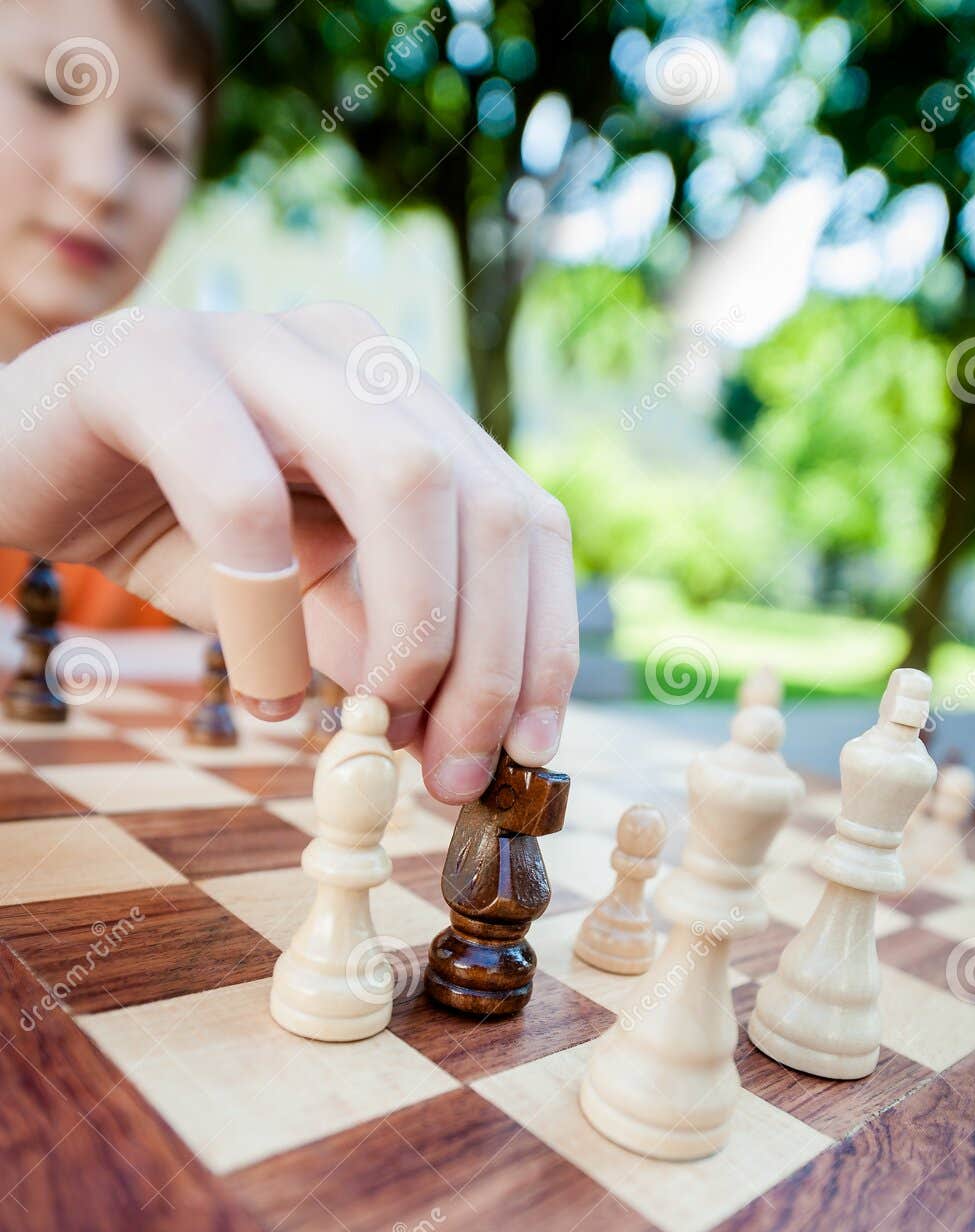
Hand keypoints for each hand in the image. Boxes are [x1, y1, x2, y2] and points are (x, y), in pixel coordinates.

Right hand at [0, 304, 578, 802]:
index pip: (524, 516)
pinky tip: (262, 697)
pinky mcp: (149, 364)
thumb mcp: (295, 605)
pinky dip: (269, 619)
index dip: (544, 641)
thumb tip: (460, 729)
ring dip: (409, 631)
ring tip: (370, 726)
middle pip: (486, 504)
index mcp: (400, 402)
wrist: (3, 468)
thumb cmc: (161, 528)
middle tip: (446, 770)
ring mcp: (256, 341)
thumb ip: (375, 644)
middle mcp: (350, 355)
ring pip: (402, 479)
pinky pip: (244, 497)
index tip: (531, 753)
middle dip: (486, 660)